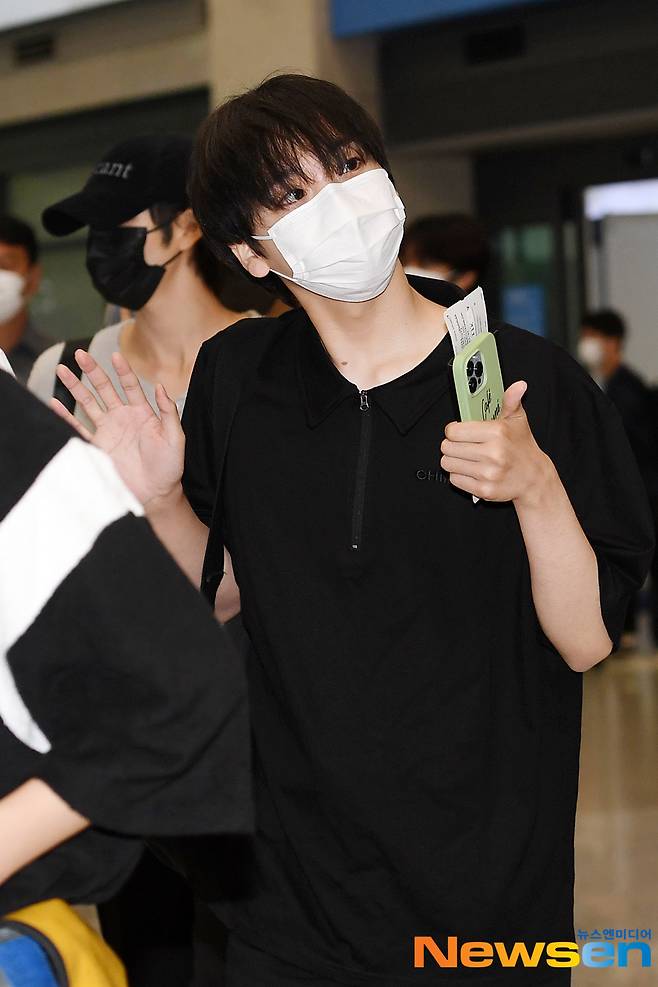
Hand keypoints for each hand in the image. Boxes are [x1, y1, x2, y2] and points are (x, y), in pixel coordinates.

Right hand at [51, 349, 184, 506]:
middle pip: (104, 388)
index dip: (122, 370)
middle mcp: (122, 418)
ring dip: (75, 387)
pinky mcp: (98, 446)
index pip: (130, 385)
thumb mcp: (176, 437)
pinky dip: (65, 417)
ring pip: (88, 403)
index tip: (115, 355)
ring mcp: (108, 431)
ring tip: (62, 370)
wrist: (156, 493)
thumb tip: (160, 386)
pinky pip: (78, 428)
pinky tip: (54, 403)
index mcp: (142, 413)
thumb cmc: (170, 466)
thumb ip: (168, 412)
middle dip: (92, 371)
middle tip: (80, 354)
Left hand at [440, 381, 551, 503]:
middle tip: (463, 445)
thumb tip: (518, 385)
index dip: (453, 430)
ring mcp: (488, 473)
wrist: (534, 478)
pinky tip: (472, 471)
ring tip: (467, 458)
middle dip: (452, 445)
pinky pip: (455, 480)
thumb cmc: (522, 447)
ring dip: (453, 460)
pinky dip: (459, 475)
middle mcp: (493, 453)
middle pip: (447, 447)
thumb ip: (511, 401)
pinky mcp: (484, 490)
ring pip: (448, 464)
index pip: (453, 431)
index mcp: (497, 432)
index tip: (458, 432)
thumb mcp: (517, 421)